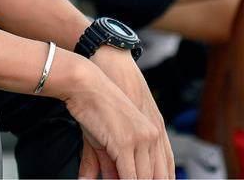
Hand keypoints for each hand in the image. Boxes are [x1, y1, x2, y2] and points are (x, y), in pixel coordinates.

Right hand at [60, 52, 171, 178]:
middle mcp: (153, 136)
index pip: (165, 169)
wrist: (84, 81)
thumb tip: (109, 179)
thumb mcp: (109, 132)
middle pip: (158, 177)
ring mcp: (140, 139)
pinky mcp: (124, 143)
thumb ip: (111, 160)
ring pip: (144, 179)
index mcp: (155, 131)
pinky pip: (129, 176)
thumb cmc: (95, 100)